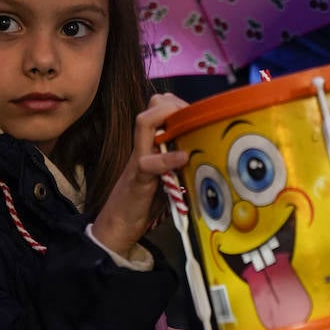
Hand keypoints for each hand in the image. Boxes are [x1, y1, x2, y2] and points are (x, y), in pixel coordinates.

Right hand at [90, 93, 187, 259]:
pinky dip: (167, 158)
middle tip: (193, 119)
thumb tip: (211, 153)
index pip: (161, 106)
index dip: (180, 103)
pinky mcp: (137, 179)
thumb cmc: (146, 201)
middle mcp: (143, 145)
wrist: (118, 226)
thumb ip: (182, 162)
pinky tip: (183, 157)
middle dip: (174, 105)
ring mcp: (138, 159)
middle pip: (152, 106)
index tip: (200, 114)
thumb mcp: (169, 175)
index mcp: (151, 142)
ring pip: (144, 123)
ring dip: (167, 118)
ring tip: (187, 126)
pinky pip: (149, 162)